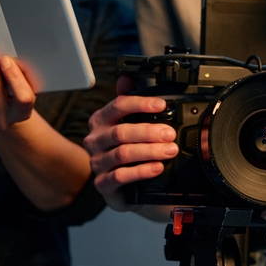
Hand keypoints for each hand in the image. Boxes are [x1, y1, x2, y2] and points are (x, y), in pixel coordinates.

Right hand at [83, 88, 178, 211]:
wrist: (123, 187)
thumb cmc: (126, 152)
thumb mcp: (128, 125)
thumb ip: (129, 102)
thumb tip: (126, 78)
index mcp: (101, 121)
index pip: (118, 106)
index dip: (140, 104)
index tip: (162, 105)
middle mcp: (95, 140)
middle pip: (121, 131)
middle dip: (149, 131)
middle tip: (170, 134)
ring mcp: (97, 163)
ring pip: (122, 153)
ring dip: (149, 151)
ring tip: (170, 150)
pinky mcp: (103, 184)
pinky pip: (120, 176)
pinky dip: (141, 171)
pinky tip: (157, 167)